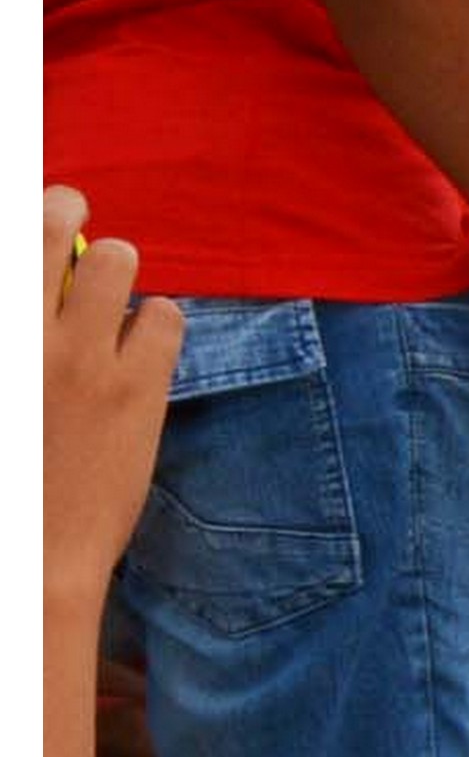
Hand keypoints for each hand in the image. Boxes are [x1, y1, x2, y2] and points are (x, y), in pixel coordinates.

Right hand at [42, 194, 176, 593]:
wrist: (29, 552)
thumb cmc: (12, 471)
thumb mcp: (8, 390)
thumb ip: (21, 334)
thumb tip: (38, 293)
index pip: (8, 239)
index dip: (21, 212)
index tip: (30, 203)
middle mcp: (25, 333)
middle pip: (47, 224)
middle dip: (61, 206)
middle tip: (69, 205)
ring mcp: (81, 358)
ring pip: (115, 259)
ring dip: (116, 264)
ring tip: (112, 283)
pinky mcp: (138, 388)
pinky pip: (164, 316)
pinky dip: (157, 319)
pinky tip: (144, 339)